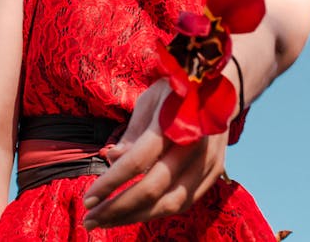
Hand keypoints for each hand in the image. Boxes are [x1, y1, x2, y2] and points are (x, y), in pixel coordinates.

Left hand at [82, 78, 228, 228]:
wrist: (221, 88)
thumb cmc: (177, 91)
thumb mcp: (150, 99)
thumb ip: (132, 133)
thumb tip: (112, 159)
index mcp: (173, 121)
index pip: (139, 160)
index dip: (111, 182)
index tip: (88, 198)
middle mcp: (193, 145)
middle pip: (153, 189)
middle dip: (118, 208)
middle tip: (90, 219)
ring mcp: (207, 162)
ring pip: (169, 203)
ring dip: (135, 217)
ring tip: (106, 221)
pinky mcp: (214, 173)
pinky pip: (184, 203)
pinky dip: (157, 212)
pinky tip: (135, 213)